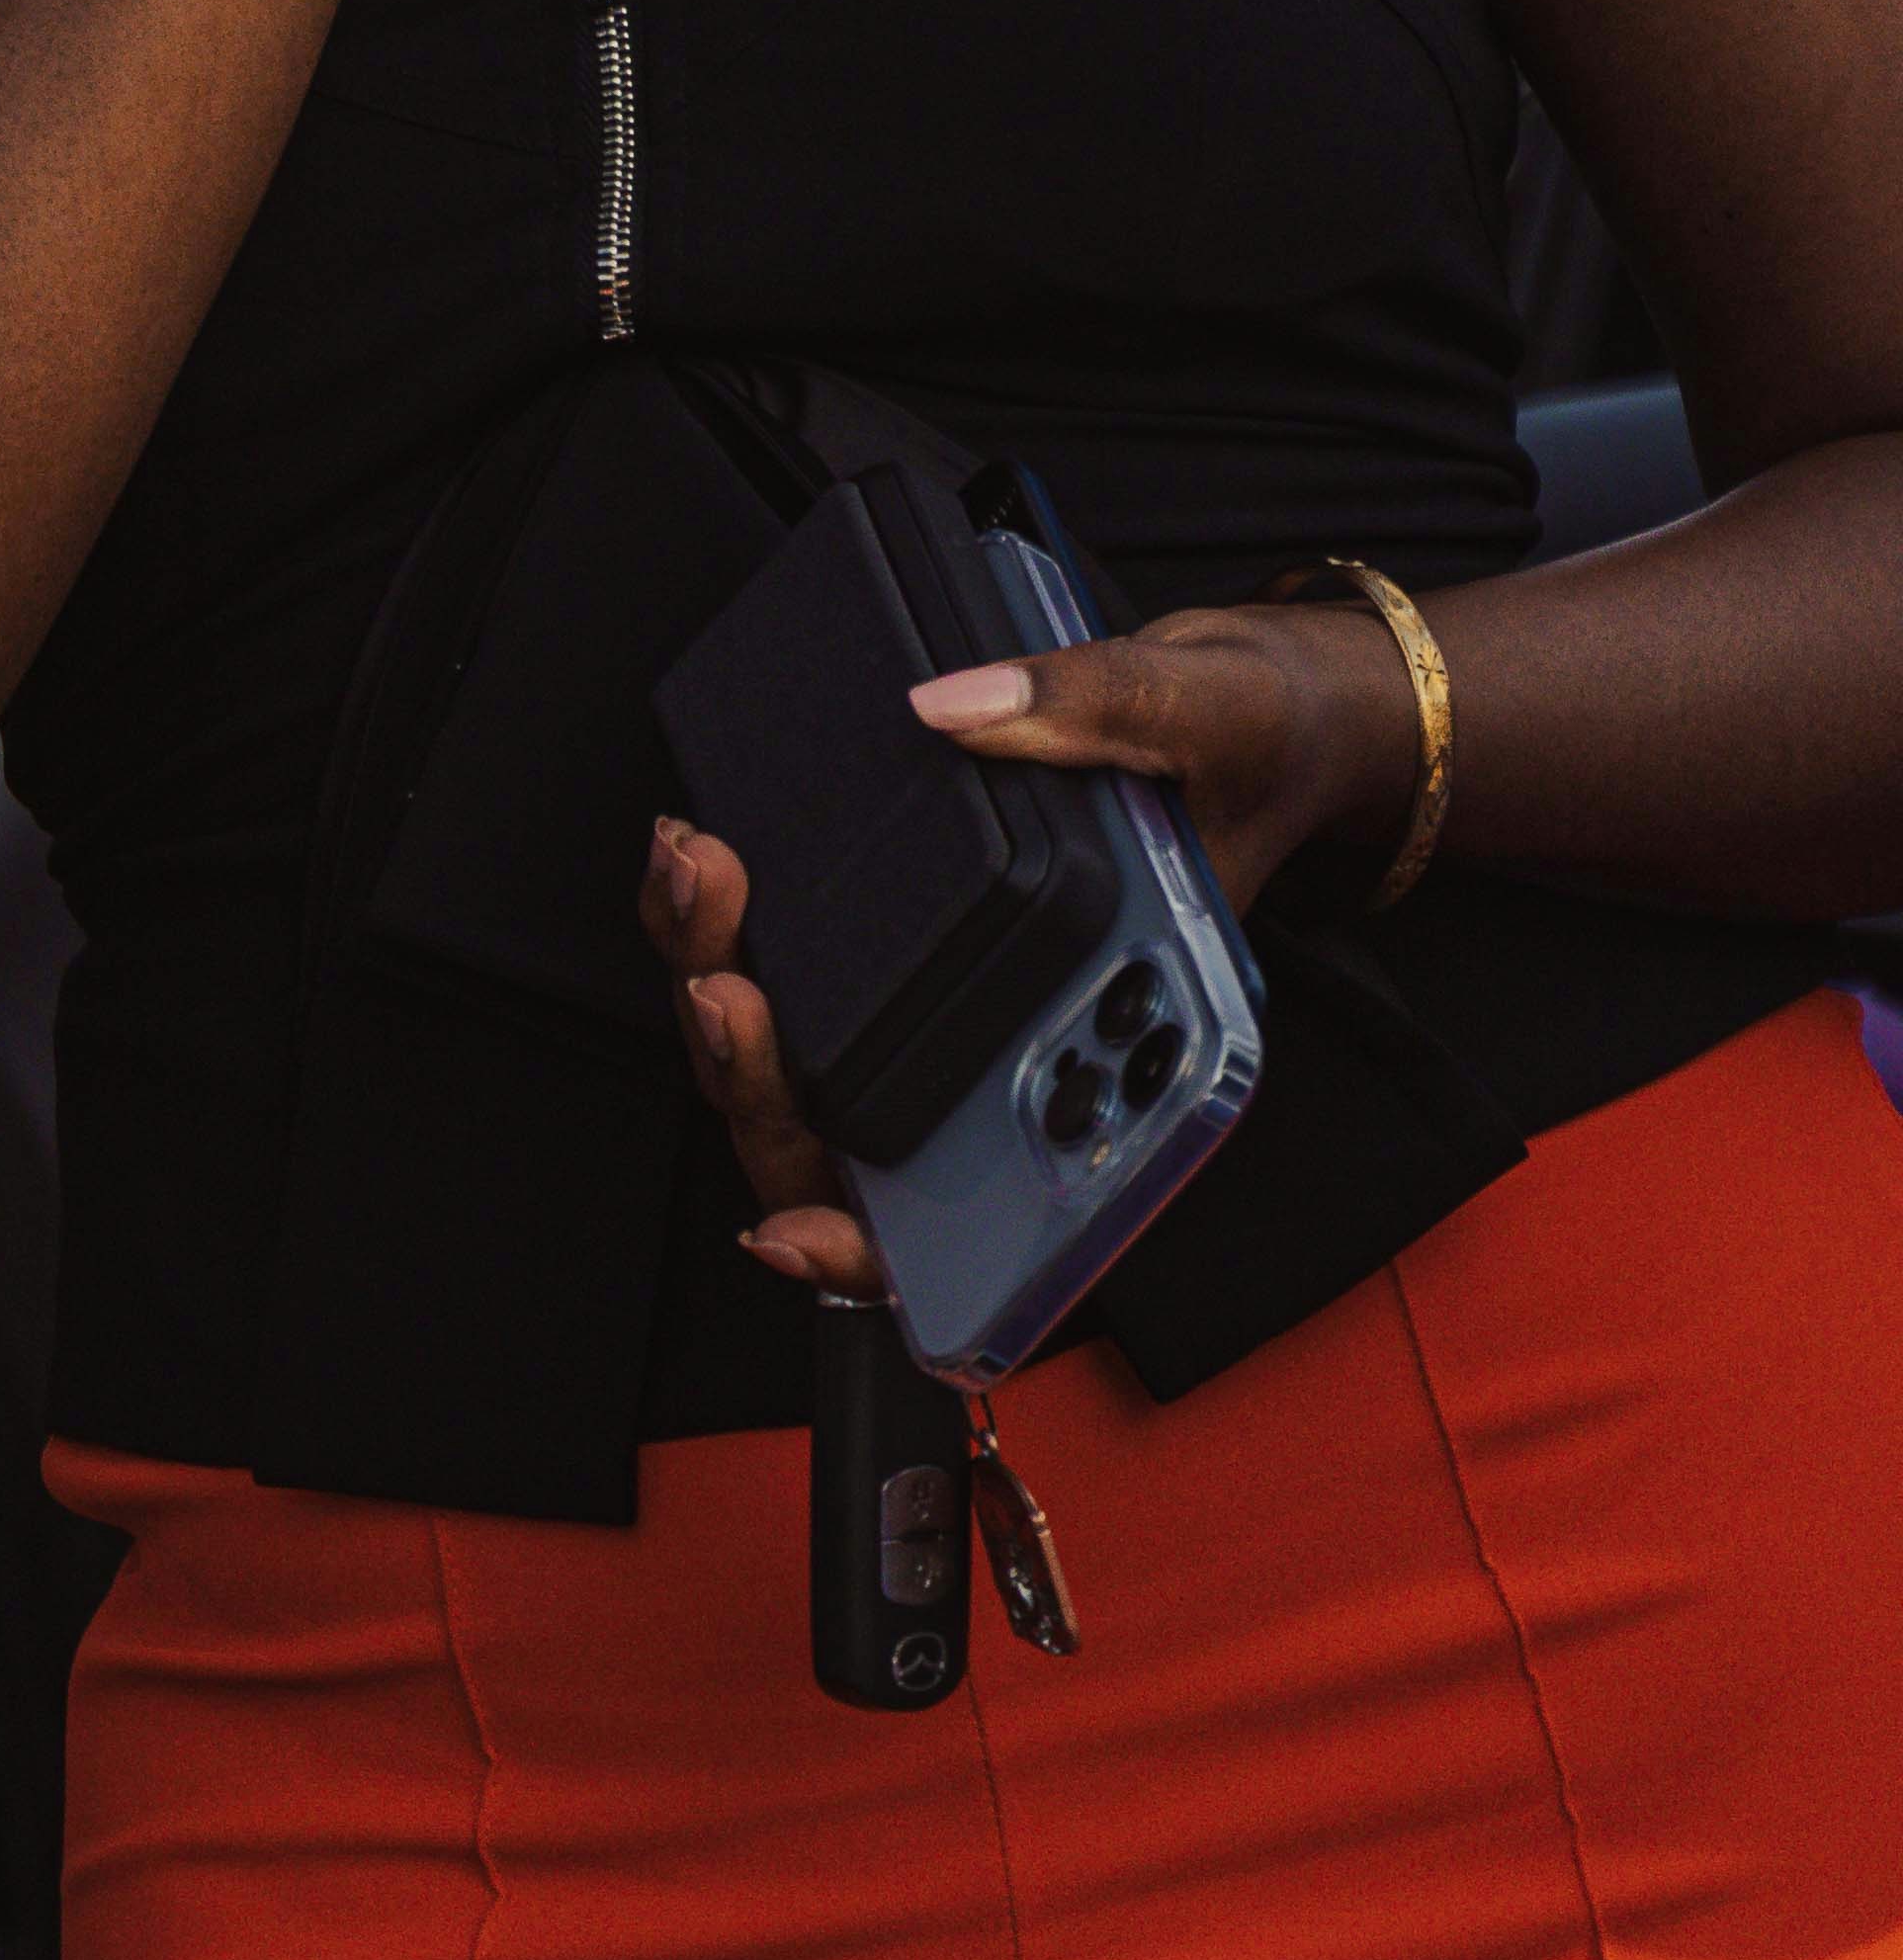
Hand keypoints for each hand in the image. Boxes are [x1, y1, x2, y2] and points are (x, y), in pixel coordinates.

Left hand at [635, 600, 1432, 1299]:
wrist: (1263, 708)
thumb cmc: (1263, 747)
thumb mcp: (1209, 710)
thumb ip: (1096, 708)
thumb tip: (958, 707)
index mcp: (1110, 1060)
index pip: (980, 1216)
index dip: (871, 1252)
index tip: (792, 1237)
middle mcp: (1018, 1048)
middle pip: (846, 1136)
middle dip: (754, 1073)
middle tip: (722, 975)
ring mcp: (956, 996)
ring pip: (801, 1058)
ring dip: (724, 990)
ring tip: (697, 873)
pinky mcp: (915, 926)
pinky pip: (802, 967)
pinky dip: (738, 930)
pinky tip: (704, 858)